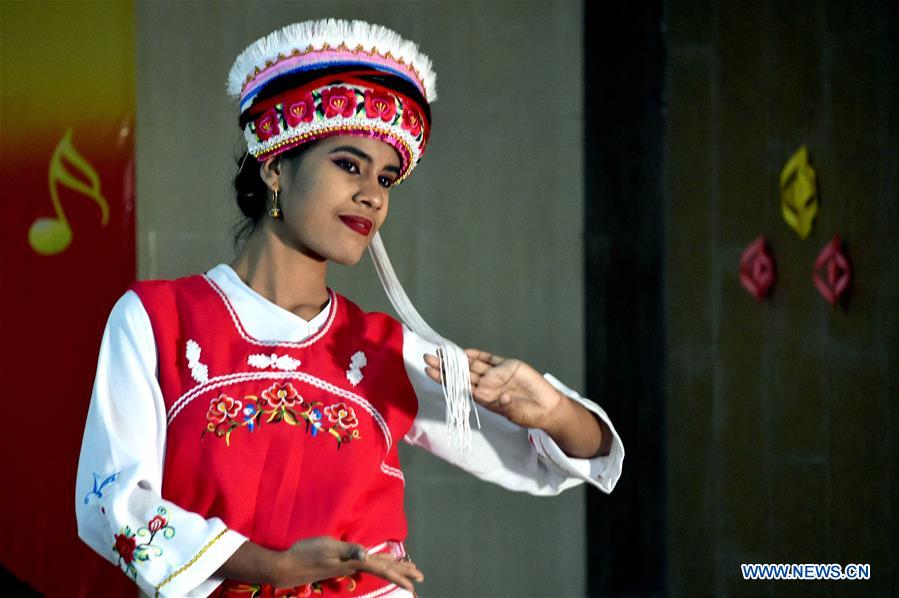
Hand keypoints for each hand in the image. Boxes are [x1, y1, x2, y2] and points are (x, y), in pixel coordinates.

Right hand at [274, 537, 422, 592]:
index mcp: (354, 562)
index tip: (414, 581)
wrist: (287, 566)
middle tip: (420, 578)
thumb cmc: (306, 553)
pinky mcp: (341, 563)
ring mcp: (347, 566)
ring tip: (406, 569)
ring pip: (376, 566)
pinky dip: (377, 562)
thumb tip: (365, 555)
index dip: (399, 573)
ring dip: (392, 567)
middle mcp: (353, 566)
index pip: (382, 568)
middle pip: (383, 569)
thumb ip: (347, 550)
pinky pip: (365, 563)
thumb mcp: (328, 547)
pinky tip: (378, 561)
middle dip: (402, 572)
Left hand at [423, 349, 564, 429]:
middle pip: (461, 373)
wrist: (547, 408)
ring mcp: (496, 374)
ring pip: (472, 364)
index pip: (460, 387)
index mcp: (484, 398)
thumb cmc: (528, 415)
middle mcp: (487, 385)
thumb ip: (506, 406)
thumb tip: (501, 398)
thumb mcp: (514, 414)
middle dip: (444, 366)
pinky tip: (464, 352)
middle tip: (427, 358)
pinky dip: (477, 355)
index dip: (445, 379)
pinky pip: (489, 359)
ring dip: (457, 358)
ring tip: (440, 352)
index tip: (429, 372)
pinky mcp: (508, 365)